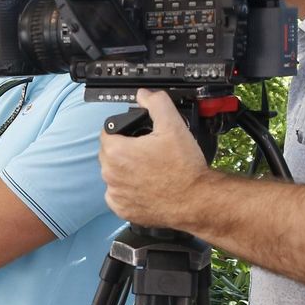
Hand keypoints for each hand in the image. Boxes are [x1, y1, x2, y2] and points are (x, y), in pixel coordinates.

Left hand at [98, 89, 209, 228]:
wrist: (196, 200)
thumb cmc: (184, 167)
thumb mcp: (173, 125)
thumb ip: (156, 103)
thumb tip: (144, 95)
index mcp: (116, 152)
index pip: (107, 132)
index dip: (123, 130)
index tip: (137, 135)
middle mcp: (110, 174)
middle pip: (109, 154)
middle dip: (124, 149)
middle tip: (147, 151)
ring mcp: (115, 194)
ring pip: (114, 174)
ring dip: (125, 170)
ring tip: (149, 169)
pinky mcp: (122, 210)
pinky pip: (118, 195)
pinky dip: (128, 190)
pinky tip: (146, 186)